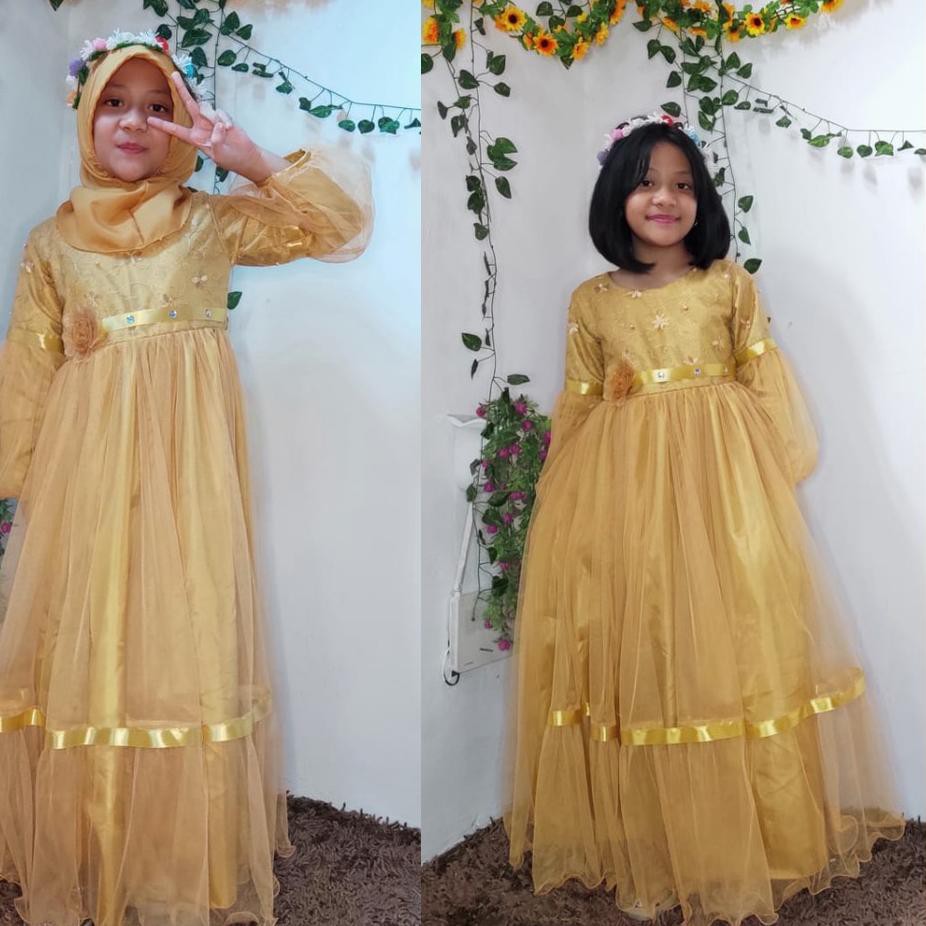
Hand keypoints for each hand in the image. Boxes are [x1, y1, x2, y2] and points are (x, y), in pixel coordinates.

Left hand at [148, 72, 276, 181]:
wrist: (246, 157)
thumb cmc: (230, 158)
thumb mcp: (218, 154)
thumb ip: (215, 141)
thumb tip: (217, 126)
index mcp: (195, 138)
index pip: (177, 130)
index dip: (164, 125)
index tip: (150, 120)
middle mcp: (201, 126)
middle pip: (189, 104)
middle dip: (181, 90)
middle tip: (174, 75)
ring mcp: (212, 121)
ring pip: (207, 109)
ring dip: (214, 117)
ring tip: (224, 131)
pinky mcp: (224, 118)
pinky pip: (221, 113)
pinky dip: (225, 121)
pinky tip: (230, 130)